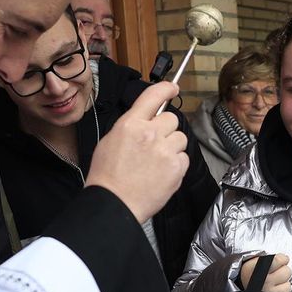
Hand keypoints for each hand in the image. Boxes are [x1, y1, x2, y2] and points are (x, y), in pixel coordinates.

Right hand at [86, 81, 188, 222]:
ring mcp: (165, 151)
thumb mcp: (110, 140)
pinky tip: (161, 173)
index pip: (153, 96)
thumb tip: (146, 119)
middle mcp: (150, 133)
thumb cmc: (108, 176)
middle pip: (172, 119)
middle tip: (154, 145)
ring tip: (156, 162)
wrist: (114, 203)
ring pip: (181, 138)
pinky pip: (184, 158)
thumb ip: (132, 126)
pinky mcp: (176, 168)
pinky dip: (176, 164)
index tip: (172, 88)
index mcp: (131, 124)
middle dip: (166, 129)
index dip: (166, 88)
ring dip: (172, 147)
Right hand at [239, 253, 291, 291]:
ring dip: (283, 284)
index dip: (282, 259)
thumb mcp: (253, 263)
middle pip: (286, 272)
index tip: (281, 260)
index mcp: (256, 270)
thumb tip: (285, 258)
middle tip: (277, 273)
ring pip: (288, 286)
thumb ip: (268, 258)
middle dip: (283, 271)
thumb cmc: (249, 278)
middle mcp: (264, 283)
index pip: (279, 260)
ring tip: (275, 285)